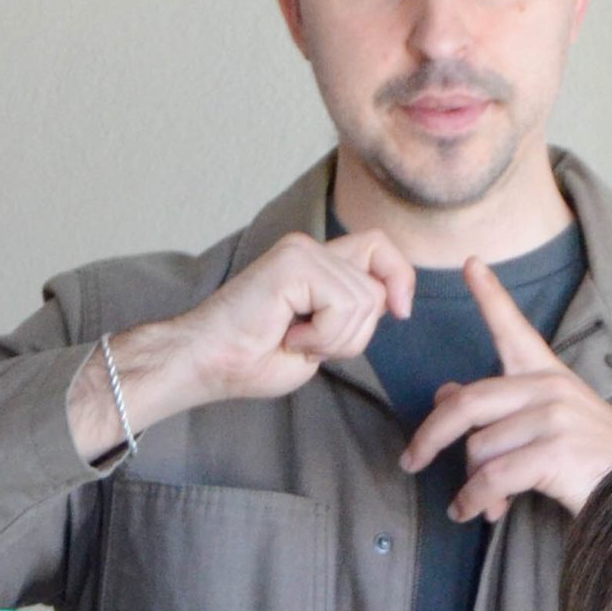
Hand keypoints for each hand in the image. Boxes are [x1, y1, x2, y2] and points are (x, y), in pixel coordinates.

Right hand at [180, 230, 414, 403]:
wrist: (210, 363)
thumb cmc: (253, 358)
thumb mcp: (322, 339)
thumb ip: (352, 313)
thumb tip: (393, 300)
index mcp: (317, 263)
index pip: (381, 247)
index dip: (401, 277)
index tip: (400, 312)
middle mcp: (310, 248)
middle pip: (377, 287)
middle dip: (356, 333)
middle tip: (310, 344)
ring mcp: (301, 251)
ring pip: (364, 300)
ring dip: (334, 339)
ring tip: (293, 340)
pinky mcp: (292, 262)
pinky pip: (341, 304)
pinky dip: (322, 335)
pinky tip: (288, 336)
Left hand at [398, 257, 611, 521]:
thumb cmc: (594, 463)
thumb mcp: (550, 426)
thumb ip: (500, 410)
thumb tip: (444, 394)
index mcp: (550, 376)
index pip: (515, 330)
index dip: (491, 297)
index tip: (472, 264)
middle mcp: (551, 389)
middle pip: (469, 402)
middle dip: (432, 434)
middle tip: (412, 460)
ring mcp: (554, 418)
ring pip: (479, 448)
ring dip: (470, 483)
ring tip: (476, 503)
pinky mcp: (555, 452)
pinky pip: (493, 477)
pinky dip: (475, 499)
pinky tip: (472, 511)